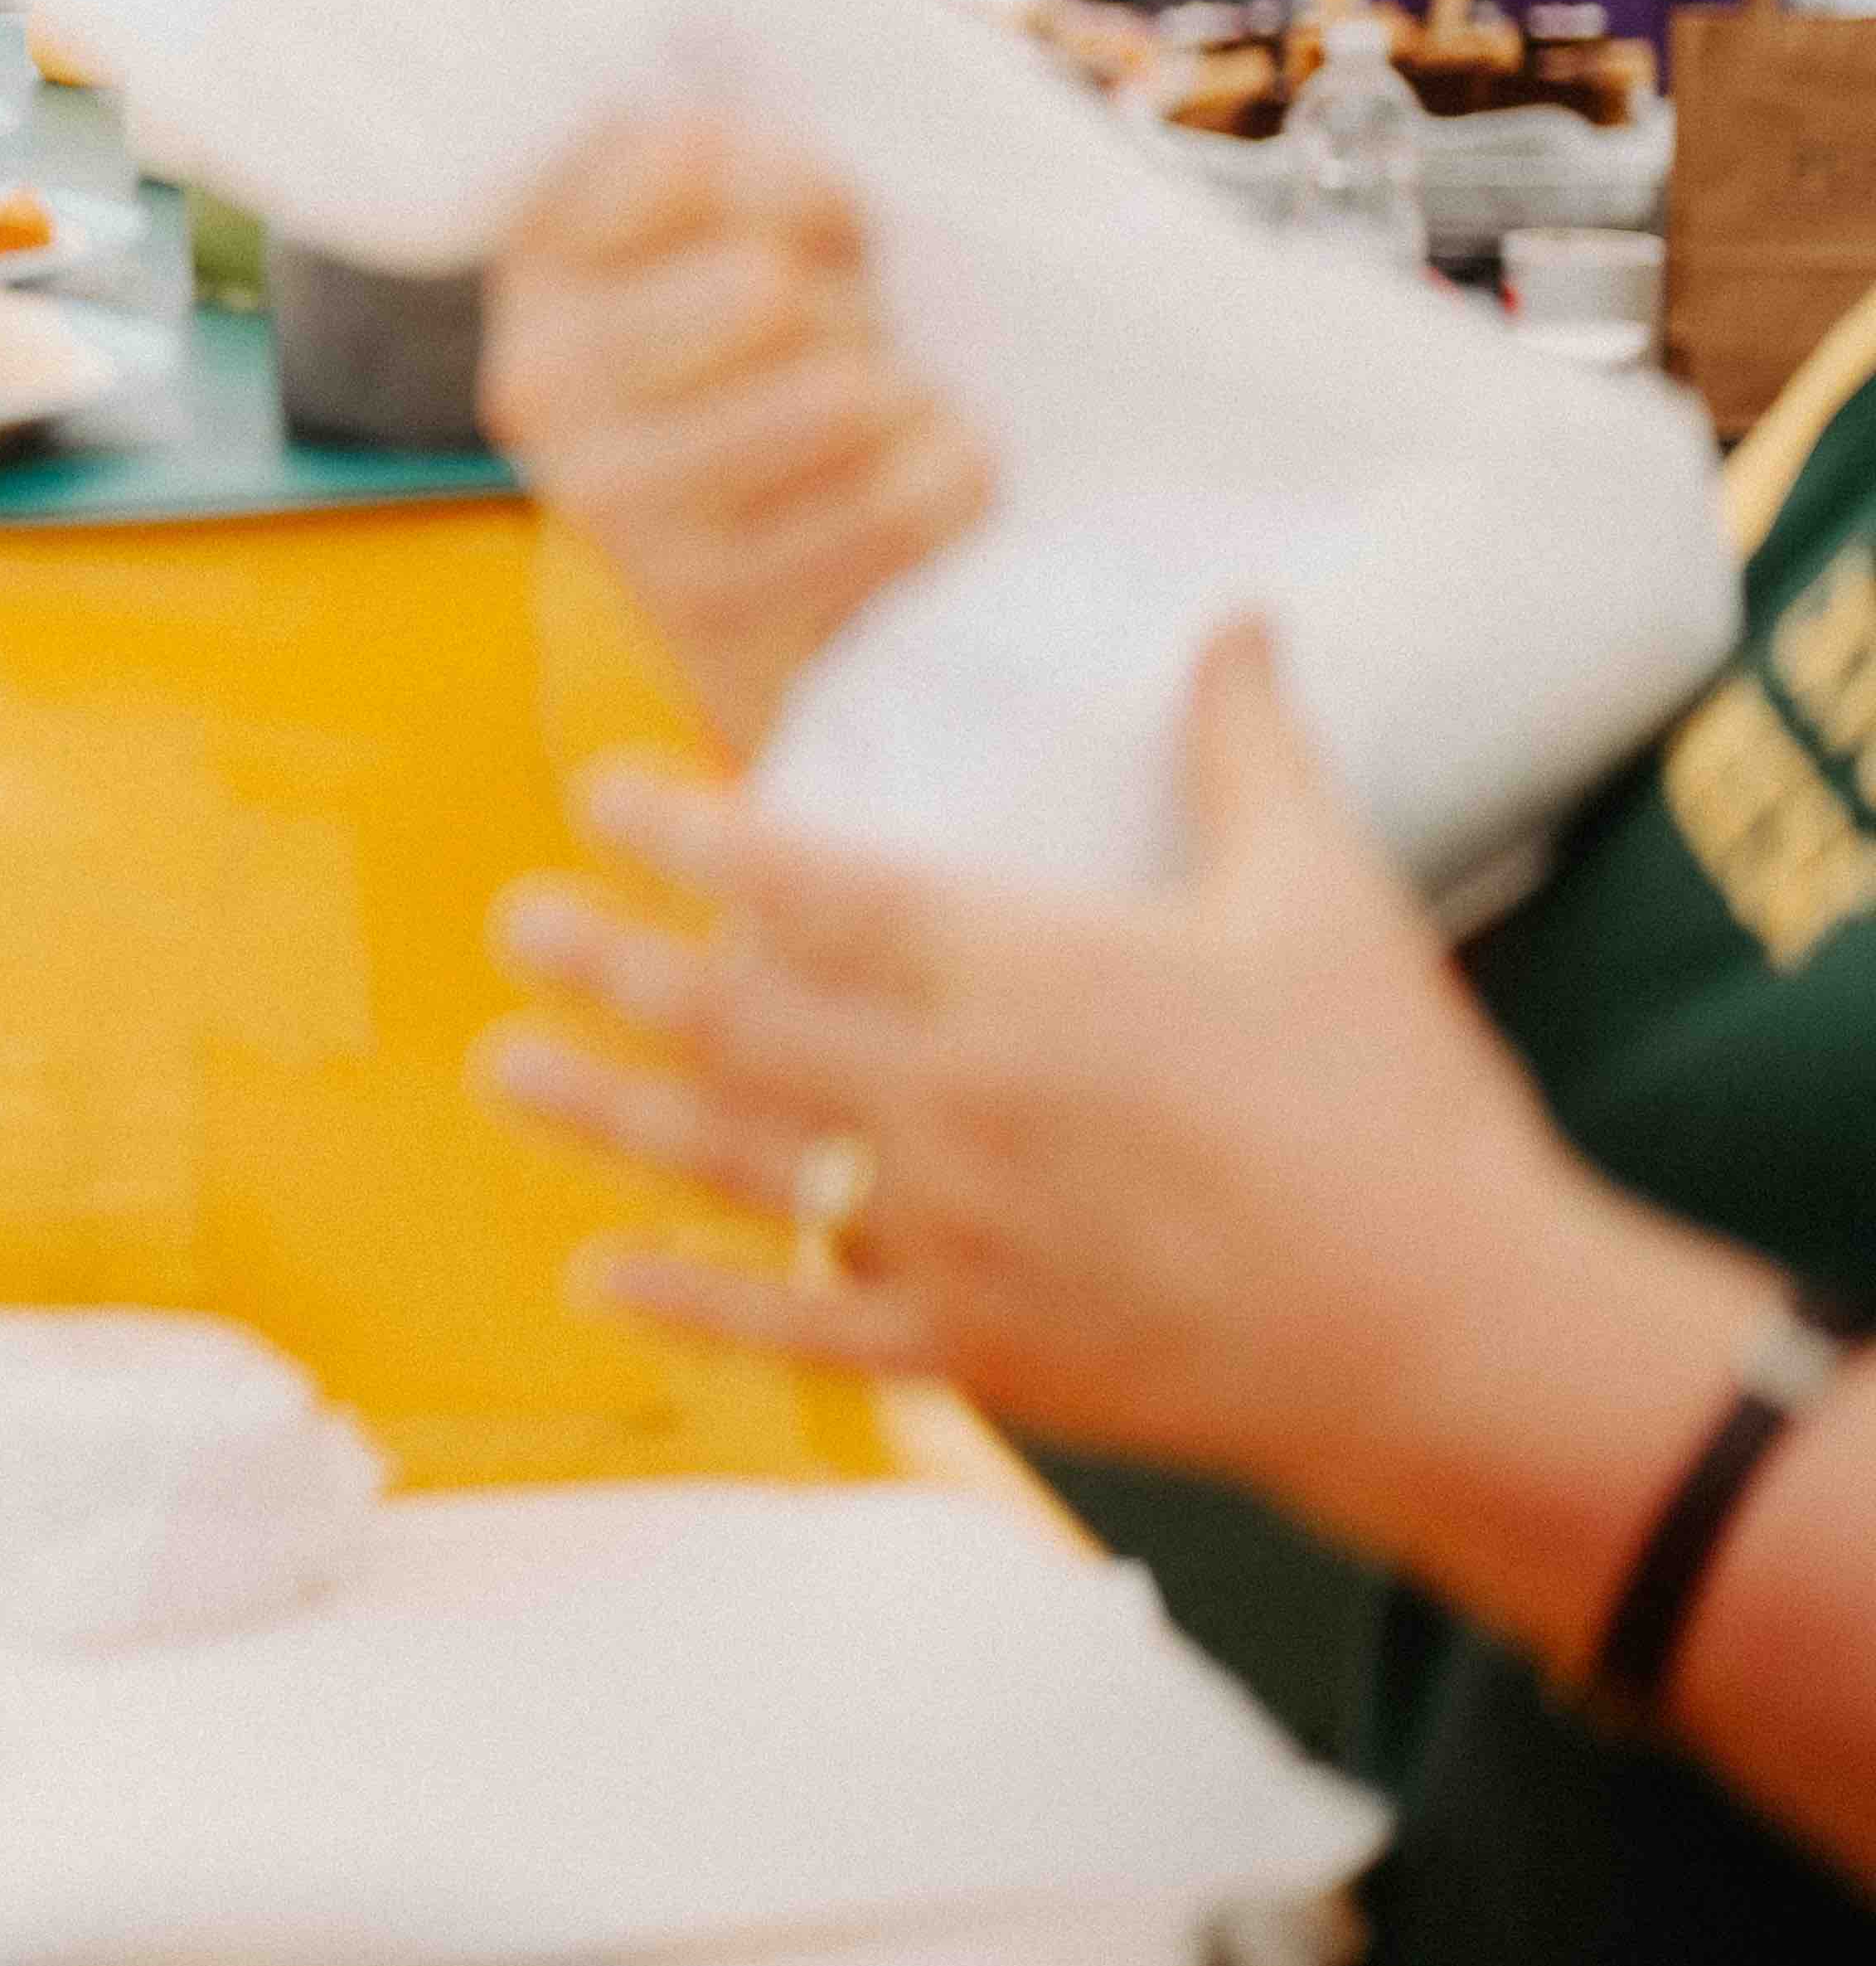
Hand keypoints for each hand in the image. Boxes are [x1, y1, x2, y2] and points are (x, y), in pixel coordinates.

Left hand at [473, 620, 1598, 1508]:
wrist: (1461, 1342)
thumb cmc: (1395, 1109)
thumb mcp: (1326, 897)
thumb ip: (1248, 748)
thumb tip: (1235, 613)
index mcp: (1023, 972)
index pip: (810, 882)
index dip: (692, 834)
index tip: (604, 795)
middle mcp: (954, 1098)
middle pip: (734, 1017)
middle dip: (609, 964)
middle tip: (516, 926)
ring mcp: (952, 1235)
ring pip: (735, 1161)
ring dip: (607, 1112)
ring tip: (504, 1067)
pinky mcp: (978, 1353)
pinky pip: (802, 1325)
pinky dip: (695, 1301)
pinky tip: (602, 1274)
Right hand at [481, 109, 987, 751]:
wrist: (741, 568)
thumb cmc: (761, 353)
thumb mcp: (741, 222)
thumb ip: (755, 165)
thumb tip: (790, 186)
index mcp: (540, 260)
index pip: (688, 159)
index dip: (792, 182)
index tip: (799, 231)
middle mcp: (541, 385)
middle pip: (769, 288)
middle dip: (843, 303)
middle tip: (836, 340)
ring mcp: (617, 513)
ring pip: (842, 399)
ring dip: (896, 394)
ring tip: (864, 414)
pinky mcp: (716, 618)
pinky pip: (907, 504)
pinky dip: (949, 477)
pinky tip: (902, 480)